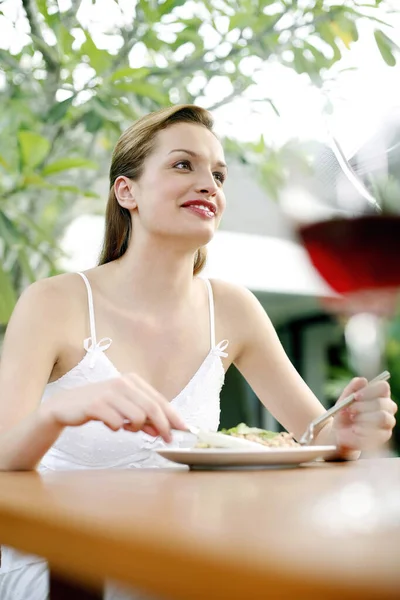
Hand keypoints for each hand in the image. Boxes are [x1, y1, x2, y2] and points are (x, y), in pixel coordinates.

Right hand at [40, 374, 186, 442]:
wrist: (66, 406)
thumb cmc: (100, 406)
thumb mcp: (124, 408)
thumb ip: (144, 416)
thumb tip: (162, 430)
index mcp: (132, 380)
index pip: (159, 400)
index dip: (173, 416)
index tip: (184, 429)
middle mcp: (123, 383)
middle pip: (152, 408)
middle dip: (163, 426)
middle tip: (166, 439)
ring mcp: (109, 393)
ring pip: (137, 417)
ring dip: (134, 428)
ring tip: (124, 427)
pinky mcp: (96, 405)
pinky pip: (117, 423)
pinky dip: (116, 428)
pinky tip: (109, 424)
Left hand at [332, 377, 396, 450]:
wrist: (340, 432)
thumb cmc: (345, 412)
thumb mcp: (344, 399)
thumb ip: (352, 388)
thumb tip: (363, 380)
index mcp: (380, 394)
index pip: (383, 387)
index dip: (370, 390)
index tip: (355, 396)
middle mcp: (388, 407)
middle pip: (383, 403)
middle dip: (363, 406)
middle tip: (350, 410)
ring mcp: (388, 421)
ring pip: (382, 417)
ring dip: (364, 418)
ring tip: (352, 419)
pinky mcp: (385, 435)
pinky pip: (378, 432)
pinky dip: (363, 430)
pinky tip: (354, 429)